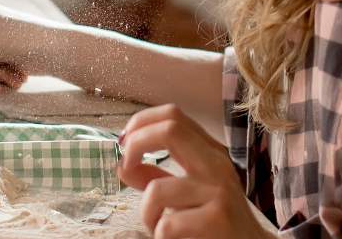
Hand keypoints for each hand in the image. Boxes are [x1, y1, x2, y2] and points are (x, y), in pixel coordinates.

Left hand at [118, 105, 274, 238]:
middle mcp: (217, 165)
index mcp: (210, 152)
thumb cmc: (216, 221)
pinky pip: (166, 224)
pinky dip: (159, 234)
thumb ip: (155, 177)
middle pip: (170, 129)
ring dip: (146, 213)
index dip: (141, 123)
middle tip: (125, 166)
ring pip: (156, 190)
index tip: (124, 143)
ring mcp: (219, 191)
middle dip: (136, 144)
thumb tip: (123, 163)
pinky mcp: (217, 219)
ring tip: (157, 225)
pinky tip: (173, 238)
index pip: (173, 115)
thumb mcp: (187, 193)